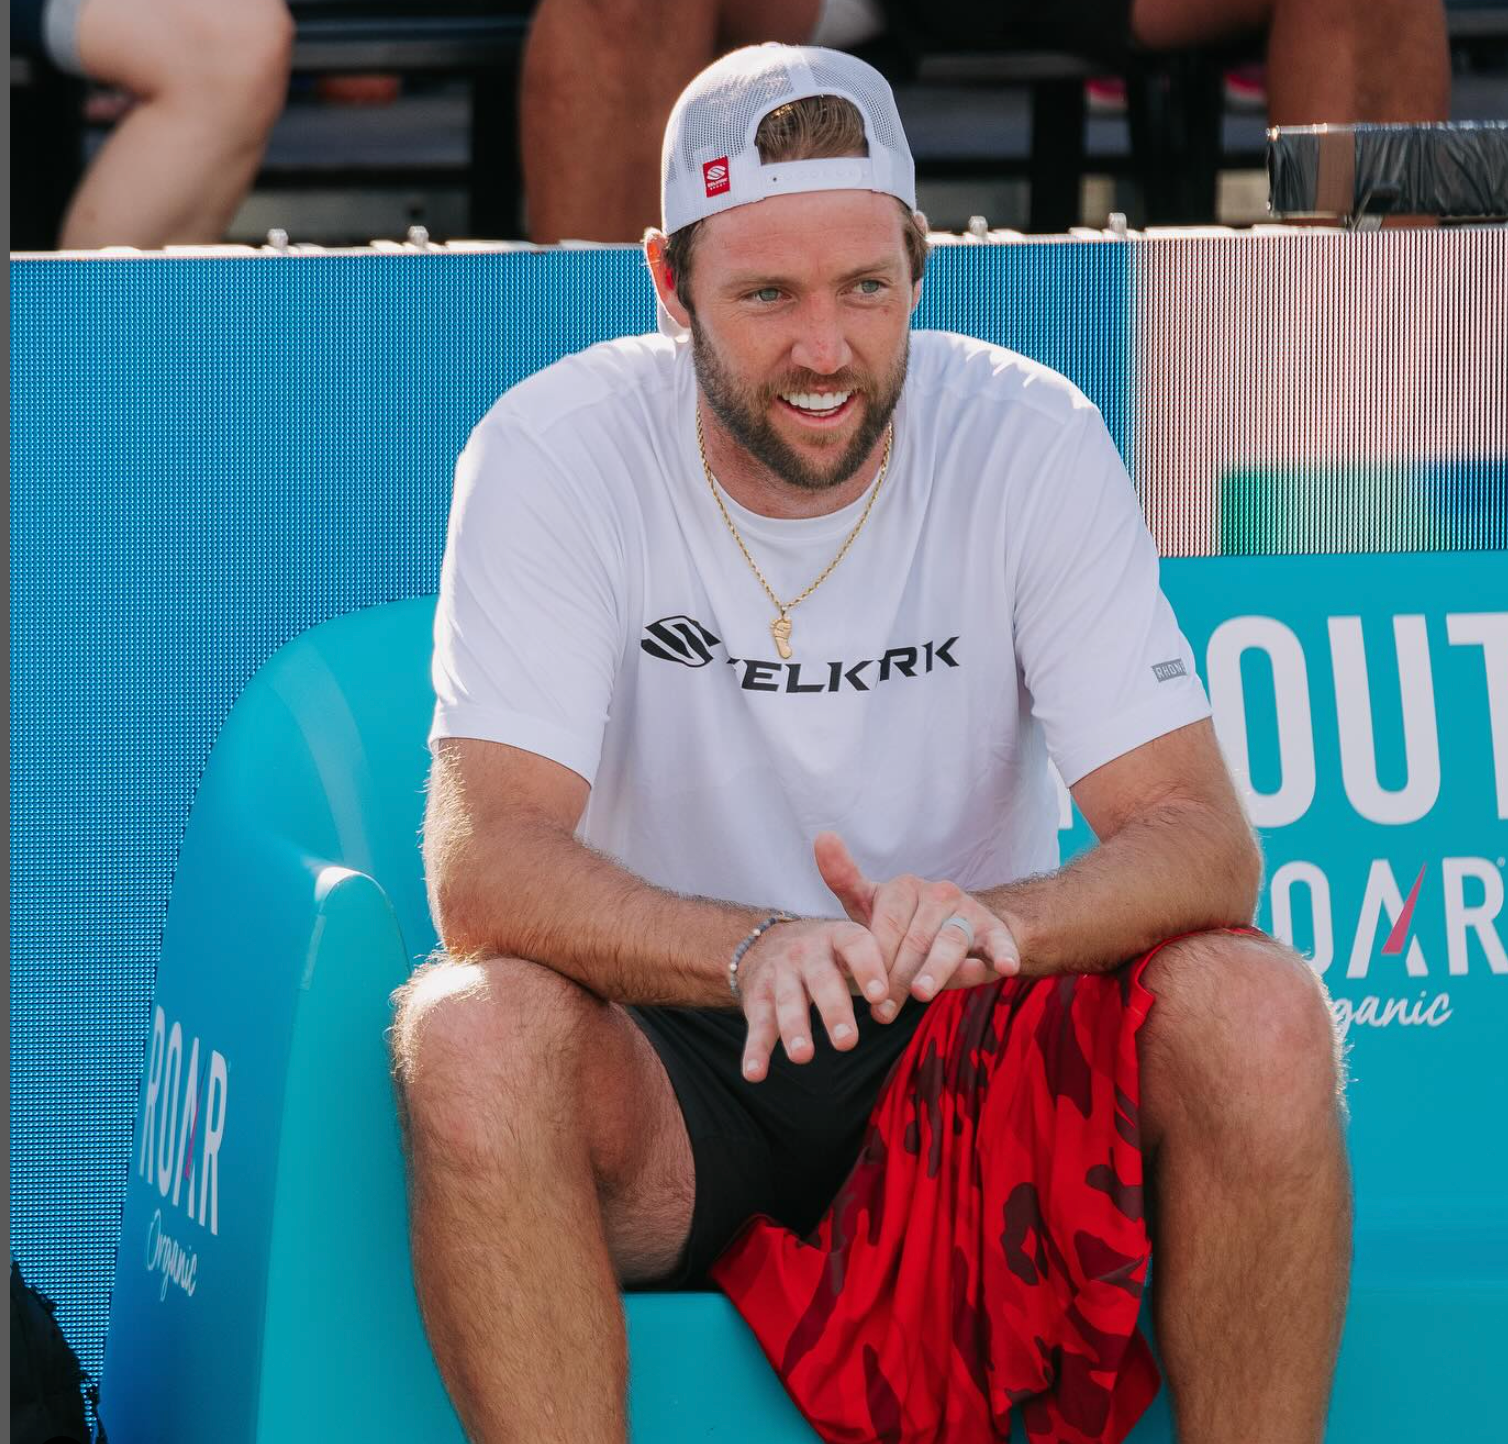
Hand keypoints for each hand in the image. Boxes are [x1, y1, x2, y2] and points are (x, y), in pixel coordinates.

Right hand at [736, 917, 891, 1082]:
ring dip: (794, 1029)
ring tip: (803, 1056)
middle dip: (834, 1010)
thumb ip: (898, 962)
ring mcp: (781, 975)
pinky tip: (755, 1073)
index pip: (856, 945)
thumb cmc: (831, 954)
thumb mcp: (858, 943)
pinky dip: (755, 1050)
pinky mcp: (759, 999)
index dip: (868, 968)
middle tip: (848, 1041)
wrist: (765, 942)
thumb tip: (954, 976)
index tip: (880, 995)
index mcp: (840, 936)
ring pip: (788, 1002)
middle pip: (822, 980)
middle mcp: (808, 952)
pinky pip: (758, 1025)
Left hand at [814, 832, 1020, 1021]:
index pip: (886, 924)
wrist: (963, 930)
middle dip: (897, 979)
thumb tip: (822, 836)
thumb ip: (844, 879)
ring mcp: (965, 909)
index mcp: (903, 888)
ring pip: (949, 942)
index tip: (866, 991)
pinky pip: (998, 941)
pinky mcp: (993, 929)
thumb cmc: (905, 925)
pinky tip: (1004, 967)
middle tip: (882, 1012)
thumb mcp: (871, 906)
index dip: (875, 959)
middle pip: (914, 940)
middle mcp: (936, 892)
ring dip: (935, 971)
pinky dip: (1003, 953)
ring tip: (921, 993)